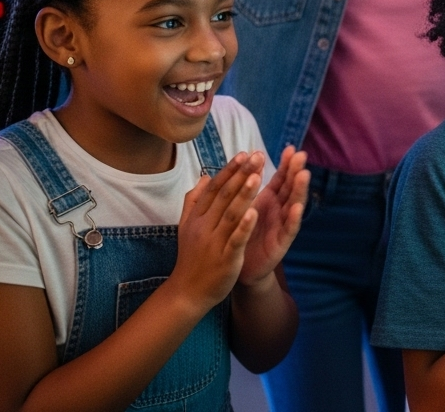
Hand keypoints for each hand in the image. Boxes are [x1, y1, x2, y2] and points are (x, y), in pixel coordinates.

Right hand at [170, 152, 261, 313]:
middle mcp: (204, 226)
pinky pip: (235, 240)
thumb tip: (205, 176)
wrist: (187, 291)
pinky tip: (256, 212)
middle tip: (257, 156)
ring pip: (230, 214)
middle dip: (241, 174)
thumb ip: (195, 200)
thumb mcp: (187, 226)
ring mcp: (214, 242)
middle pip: (224, 196)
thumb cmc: (192, 256)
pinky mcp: (225, 259)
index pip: (215, 188)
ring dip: (244, 194)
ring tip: (257, 175)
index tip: (244, 154)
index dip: (230, 170)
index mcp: (197, 216)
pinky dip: (244, 226)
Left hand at [238, 146, 309, 286]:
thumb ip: (246, 186)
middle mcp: (280, 210)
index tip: (291, 148)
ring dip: (300, 190)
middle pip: (290, 187)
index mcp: (269, 200)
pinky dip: (294, 218)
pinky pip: (288, 229)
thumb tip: (245, 161)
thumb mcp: (243, 206)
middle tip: (300, 155)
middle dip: (296, 171)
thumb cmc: (241, 233)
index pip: (281, 178)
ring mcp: (283, 225)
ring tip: (304, 174)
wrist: (239, 267)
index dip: (286, 164)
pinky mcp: (281, 243)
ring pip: (294, 204)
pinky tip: (296, 208)